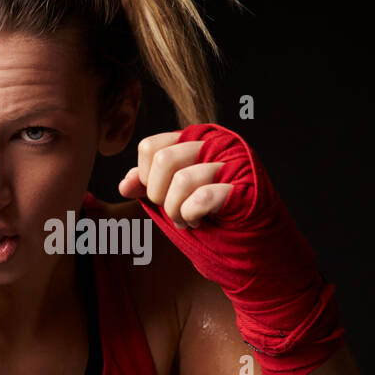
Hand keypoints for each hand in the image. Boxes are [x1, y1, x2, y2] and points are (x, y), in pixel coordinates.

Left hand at [117, 130, 234, 228]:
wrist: (249, 233)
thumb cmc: (208, 210)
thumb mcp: (172, 195)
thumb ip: (149, 185)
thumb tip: (125, 185)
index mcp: (191, 140)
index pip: (150, 147)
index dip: (145, 176)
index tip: (157, 193)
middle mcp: (212, 144)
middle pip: (163, 160)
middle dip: (159, 194)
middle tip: (170, 209)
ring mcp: (230, 163)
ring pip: (182, 181)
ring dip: (175, 210)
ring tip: (185, 220)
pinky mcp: (243, 187)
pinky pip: (202, 198)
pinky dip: (191, 214)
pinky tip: (198, 220)